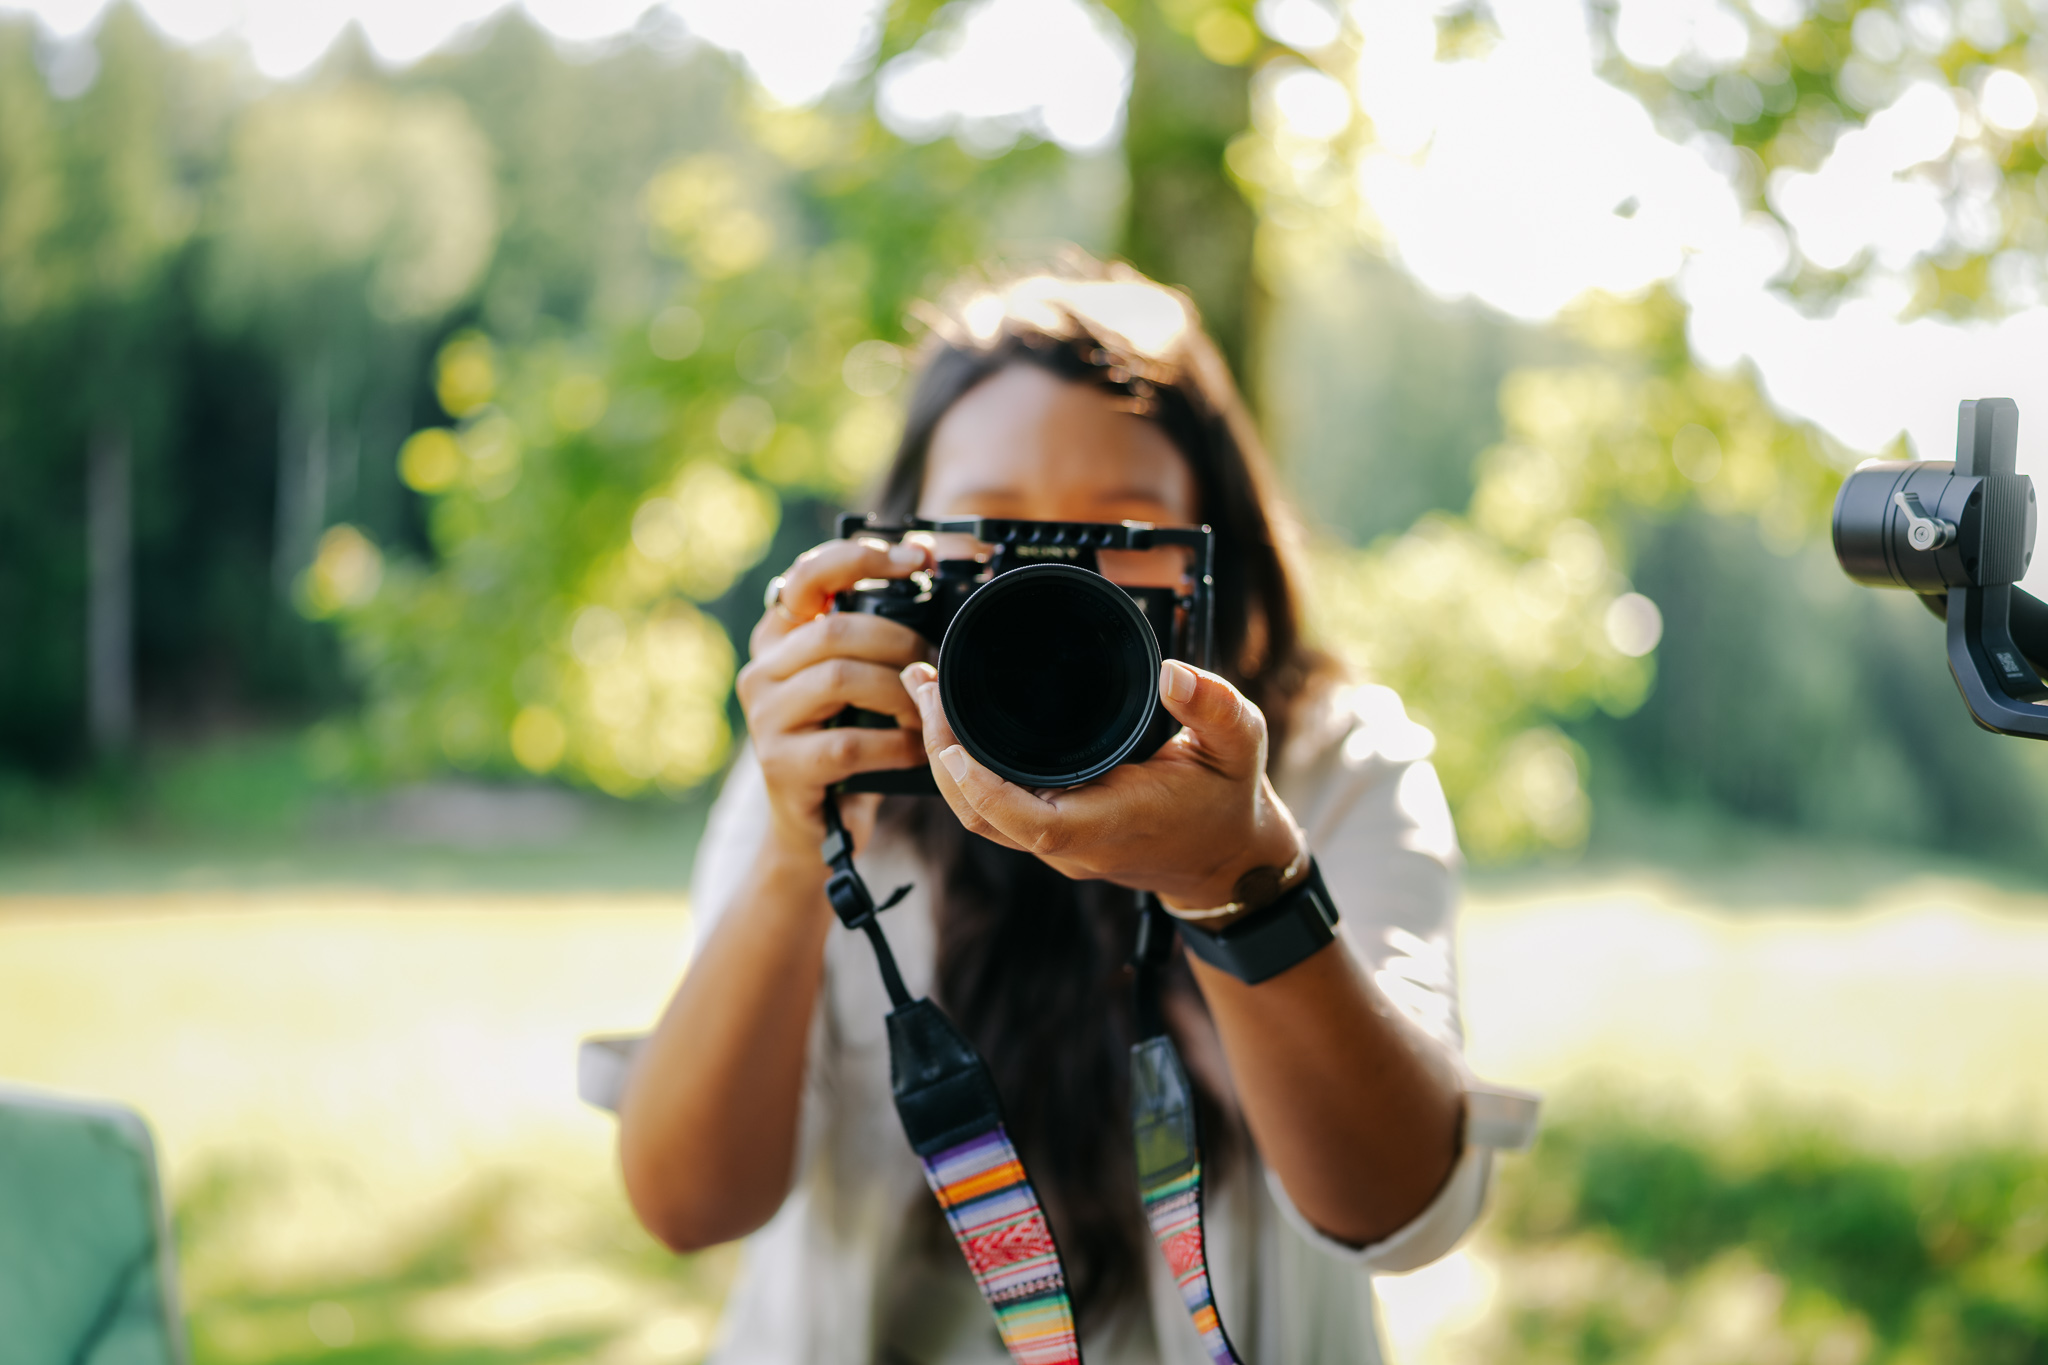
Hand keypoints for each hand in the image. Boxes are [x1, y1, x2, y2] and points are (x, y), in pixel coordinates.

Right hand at [737, 537, 932, 860]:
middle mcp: (761, 669)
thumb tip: (931, 564)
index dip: (861, 558)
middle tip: (935, 662)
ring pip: (839, 679)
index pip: (807, 576)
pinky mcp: (780, 765)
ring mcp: (764, 718)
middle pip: (835, 630)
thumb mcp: (859, 680)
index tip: (918, 559)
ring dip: (899, 692)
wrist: (816, 825)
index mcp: (779, 637)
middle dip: (900, 641)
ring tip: (929, 709)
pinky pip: (847, 743)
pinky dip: (893, 744)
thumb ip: (877, 632)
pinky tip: (916, 749)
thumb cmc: (847, 739)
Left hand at [901, 658, 1304, 910]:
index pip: (1028, 818)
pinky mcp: (1051, 832)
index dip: (982, 785)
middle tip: (923, 682)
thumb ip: (1214, 705)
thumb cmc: (1228, 801)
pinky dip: (964, 769)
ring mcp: (1057, 843)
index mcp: (1110, 824)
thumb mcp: (1240, 744)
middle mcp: (1072, 842)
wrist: (1228, 858)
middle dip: (941, 752)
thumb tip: (1174, 674)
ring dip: (944, 758)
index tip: (952, 737)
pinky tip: (953, 726)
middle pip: (982, 815)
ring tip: (926, 692)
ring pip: (979, 814)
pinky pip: (994, 808)